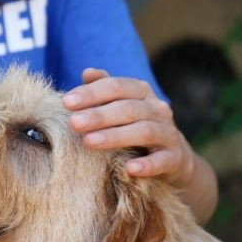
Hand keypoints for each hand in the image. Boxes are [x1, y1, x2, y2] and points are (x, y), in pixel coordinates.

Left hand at [63, 68, 195, 187]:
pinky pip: (161, 160)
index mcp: (142, 92)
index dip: (91, 93)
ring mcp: (168, 133)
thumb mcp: (122, 106)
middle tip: (74, 123)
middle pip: (127, 109)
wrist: (174, 157)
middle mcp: (157, 109)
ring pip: (143, 131)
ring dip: (115, 136)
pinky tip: (129, 168)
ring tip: (89, 142)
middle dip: (99, 115)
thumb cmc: (137, 127)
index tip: (66, 102)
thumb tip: (87, 72)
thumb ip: (105, 90)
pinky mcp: (174, 158)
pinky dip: (147, 164)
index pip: (116, 87)